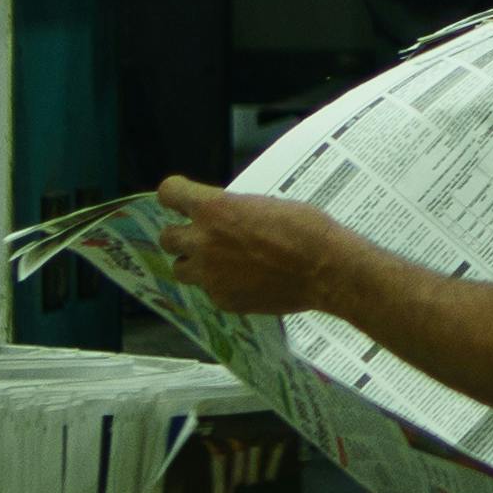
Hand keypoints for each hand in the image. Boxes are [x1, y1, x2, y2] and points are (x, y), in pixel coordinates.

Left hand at [154, 175, 357, 316]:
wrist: (325, 269)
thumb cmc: (305, 228)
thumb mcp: (267, 204)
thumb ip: (236, 211)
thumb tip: (227, 217)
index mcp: (214, 208)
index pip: (169, 193)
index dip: (175, 194)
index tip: (183, 198)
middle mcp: (204, 241)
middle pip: (166, 237)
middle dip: (181, 235)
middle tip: (202, 236)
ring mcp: (210, 275)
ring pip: (180, 269)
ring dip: (195, 264)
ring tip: (219, 263)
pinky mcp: (222, 299)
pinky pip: (210, 291)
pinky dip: (222, 286)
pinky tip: (247, 282)